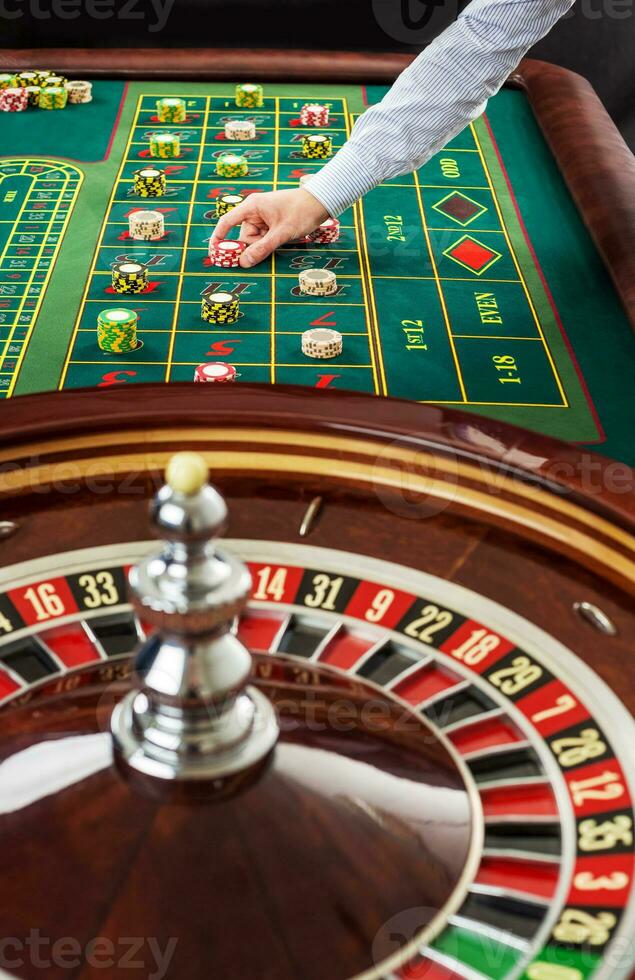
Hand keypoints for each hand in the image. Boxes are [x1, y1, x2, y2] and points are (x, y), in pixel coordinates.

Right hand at [211, 189, 328, 267]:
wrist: (321, 202)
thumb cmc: (301, 211)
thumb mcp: (281, 233)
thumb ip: (262, 249)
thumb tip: (244, 263)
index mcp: (252, 206)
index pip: (227, 222)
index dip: (218, 237)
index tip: (213, 252)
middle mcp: (254, 211)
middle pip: (244, 237)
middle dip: (254, 247)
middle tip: (271, 246)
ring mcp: (263, 217)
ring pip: (255, 240)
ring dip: (265, 246)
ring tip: (283, 238)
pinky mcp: (271, 223)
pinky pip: (264, 238)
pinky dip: (270, 243)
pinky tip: (283, 238)